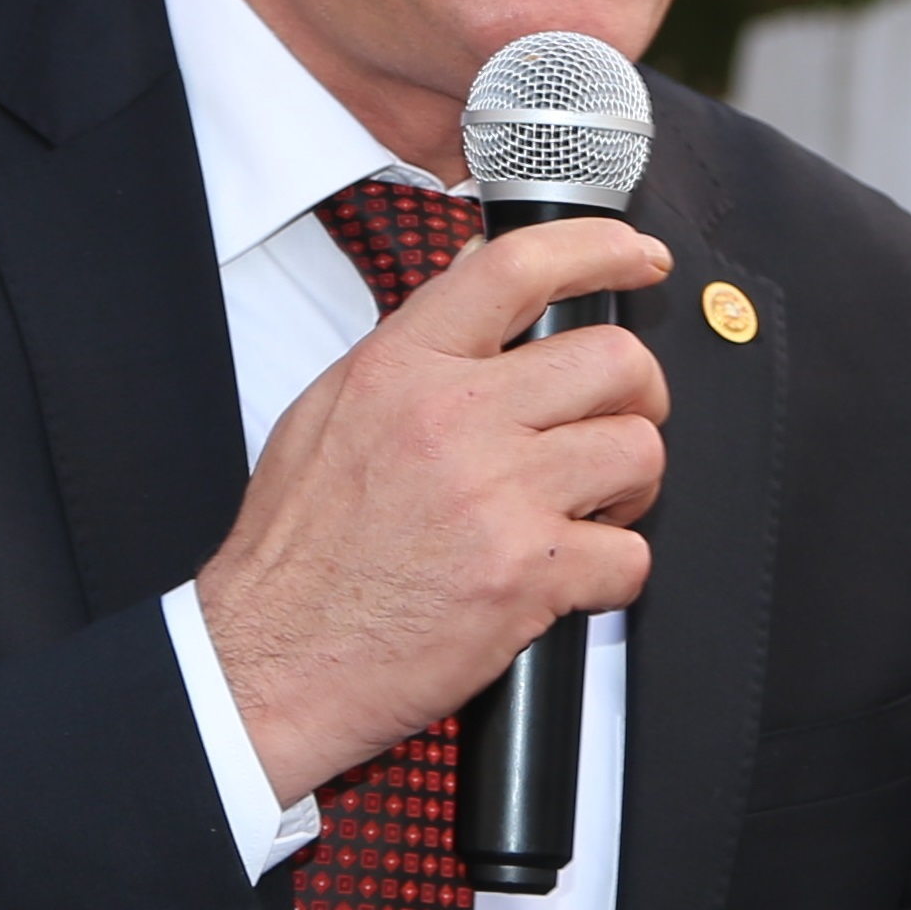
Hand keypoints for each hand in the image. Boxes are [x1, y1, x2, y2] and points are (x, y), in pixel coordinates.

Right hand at [197, 217, 672, 802]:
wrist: (271, 660)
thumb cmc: (297, 554)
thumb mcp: (328, 414)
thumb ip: (413, 350)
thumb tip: (481, 286)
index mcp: (401, 369)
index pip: (518, 267)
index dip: (601, 249)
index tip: (640, 259)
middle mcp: (453, 419)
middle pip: (613, 362)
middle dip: (637, 396)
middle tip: (611, 427)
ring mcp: (496, 496)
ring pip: (638, 452)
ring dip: (629, 487)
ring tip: (585, 509)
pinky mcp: (527, 576)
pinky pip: (630, 554)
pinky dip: (612, 573)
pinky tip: (565, 578)